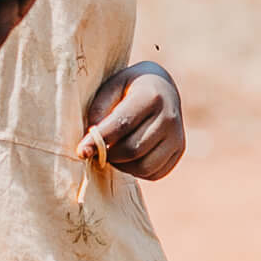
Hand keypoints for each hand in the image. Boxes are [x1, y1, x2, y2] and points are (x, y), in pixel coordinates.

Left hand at [80, 63, 184, 179]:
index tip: (81, 151)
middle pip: (132, 150)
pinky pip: (154, 173)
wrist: (162, 87)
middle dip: (109, 154)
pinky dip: (135, 170)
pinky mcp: (179, 150)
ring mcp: (177, 136)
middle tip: (97, 150)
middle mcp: (169, 117)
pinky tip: (128, 157)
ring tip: (113, 152)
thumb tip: (90, 145)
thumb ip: (99, 111)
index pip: (122, 124)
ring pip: (144, 166)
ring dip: (122, 165)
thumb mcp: (111, 87)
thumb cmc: (129, 87)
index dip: (99, 140)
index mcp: (151, 96)